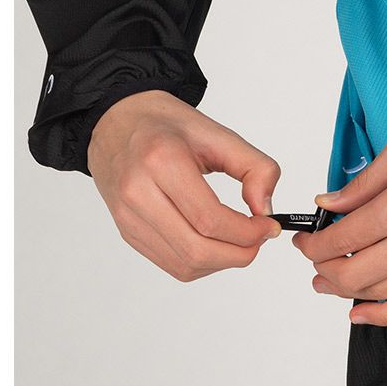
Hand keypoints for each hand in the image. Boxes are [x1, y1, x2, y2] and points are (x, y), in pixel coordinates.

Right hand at [88, 90, 281, 281]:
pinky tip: (215, 243)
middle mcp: (138, 191)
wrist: (118, 120)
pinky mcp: (126, 231)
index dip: (247, 232)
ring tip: (239, 242)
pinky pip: (170, 264)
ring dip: (221, 262)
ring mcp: (128, 216)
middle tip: (259, 240)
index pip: (210, 219)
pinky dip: (201, 263)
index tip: (268, 225)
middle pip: (196, 249)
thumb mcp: (218, 132)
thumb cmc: (167, 124)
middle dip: (239, 253)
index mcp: (161, 160)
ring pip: (184, 265)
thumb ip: (255, 167)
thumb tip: (266, 210)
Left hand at [293, 103, 386, 324]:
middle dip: (323, 270)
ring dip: (346, 292)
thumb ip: (365, 181)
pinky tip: (362, 313)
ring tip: (328, 282)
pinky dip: (386, 315)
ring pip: (381, 293)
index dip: (314, 244)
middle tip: (311, 260)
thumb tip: (330, 202)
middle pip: (354, 274)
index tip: (304, 240)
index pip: (342, 239)